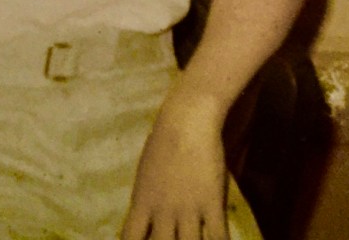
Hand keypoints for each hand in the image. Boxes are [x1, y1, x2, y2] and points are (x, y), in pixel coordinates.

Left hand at [121, 88, 228, 239]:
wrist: (188, 120)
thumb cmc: (164, 139)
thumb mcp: (146, 171)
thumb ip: (147, 197)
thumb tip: (146, 215)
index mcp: (143, 202)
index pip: (130, 239)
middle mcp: (163, 211)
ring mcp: (188, 210)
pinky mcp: (212, 203)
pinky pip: (218, 237)